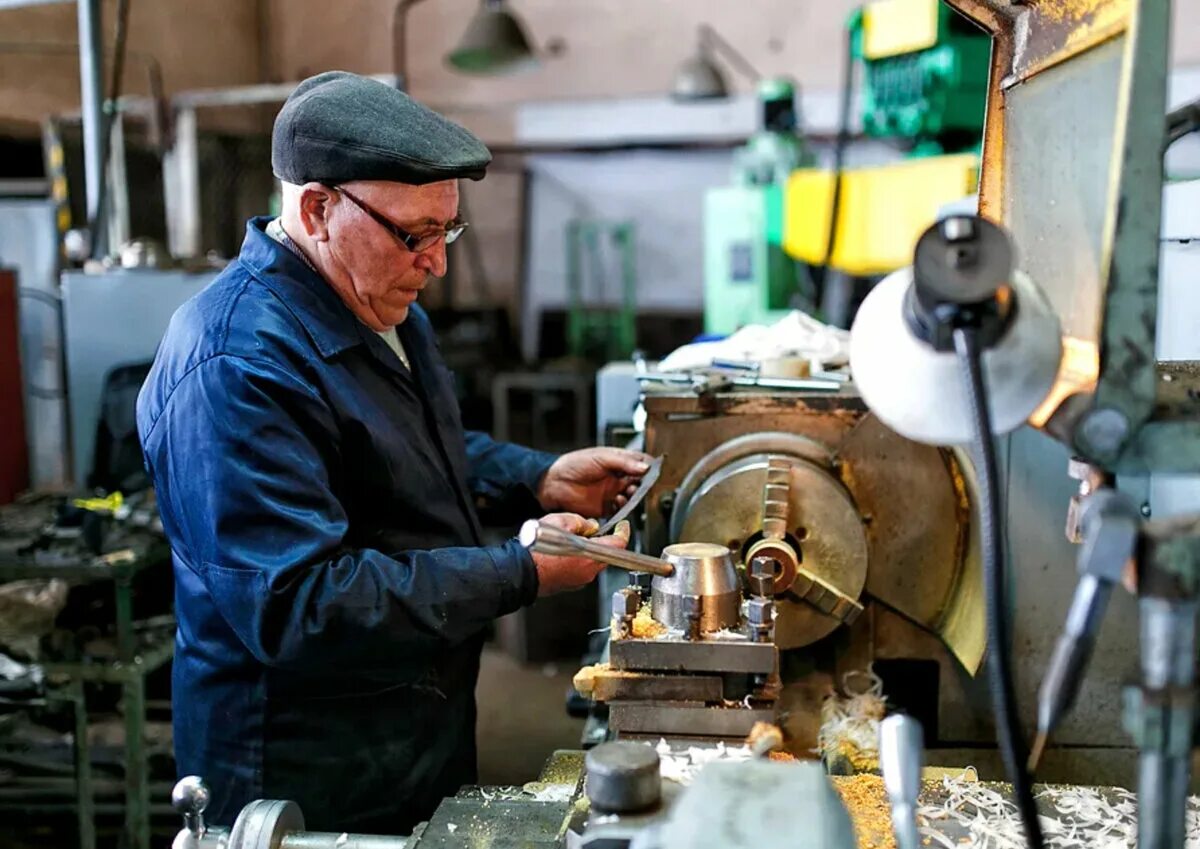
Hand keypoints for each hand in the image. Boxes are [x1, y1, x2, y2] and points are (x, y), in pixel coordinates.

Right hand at [532, 513, 630, 596]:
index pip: (618, 543)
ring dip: (586, 550)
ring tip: (568, 540)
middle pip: (605, 553)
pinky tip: (562, 553)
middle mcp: (589, 571)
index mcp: (591, 554)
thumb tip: (591, 526)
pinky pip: (580, 570)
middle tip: (587, 530)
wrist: (520, 571)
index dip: (622, 532)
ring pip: (592, 561)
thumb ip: (582, 522)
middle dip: (600, 540)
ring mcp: (580, 580)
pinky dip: (577, 560)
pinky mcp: (571, 585)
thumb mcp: (561, 522)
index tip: (622, 526)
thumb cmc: (537, 550)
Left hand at [537, 447, 652, 517]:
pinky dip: (624, 508)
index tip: (653, 471)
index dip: (648, 467)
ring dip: (634, 496)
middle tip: (643, 485)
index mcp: (617, 462)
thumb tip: (645, 467)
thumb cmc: (573, 464)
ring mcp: (611, 493)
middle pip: (639, 482)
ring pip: (632, 497)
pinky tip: (619, 502)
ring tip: (629, 493)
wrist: (553, 483)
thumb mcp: (601, 457)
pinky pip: (620, 511)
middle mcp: (617, 478)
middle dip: (643, 484)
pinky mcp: (605, 508)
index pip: (640, 464)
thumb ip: (624, 463)